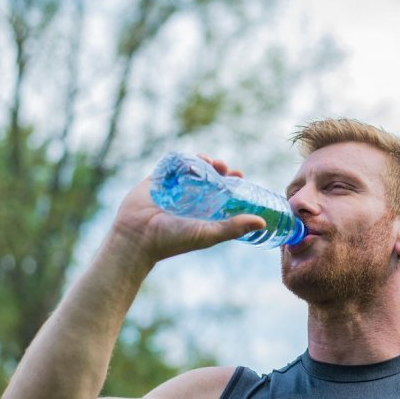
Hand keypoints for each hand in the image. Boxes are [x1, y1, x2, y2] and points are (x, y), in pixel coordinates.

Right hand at [110, 155, 266, 265]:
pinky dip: (180, 159)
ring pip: (191, 168)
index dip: (233, 182)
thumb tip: (262, 223)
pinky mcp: (156, 181)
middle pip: (209, 177)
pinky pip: (169, 165)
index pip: (223, 192)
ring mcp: (173, 189)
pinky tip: (188, 158)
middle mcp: (190, 199)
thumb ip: (233, 228)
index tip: (239, 174)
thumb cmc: (173, 240)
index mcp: (203, 211)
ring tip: (207, 161)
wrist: (137, 237)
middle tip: (222, 166)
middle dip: (219, 168)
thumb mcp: (208, 234)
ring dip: (201, 161)